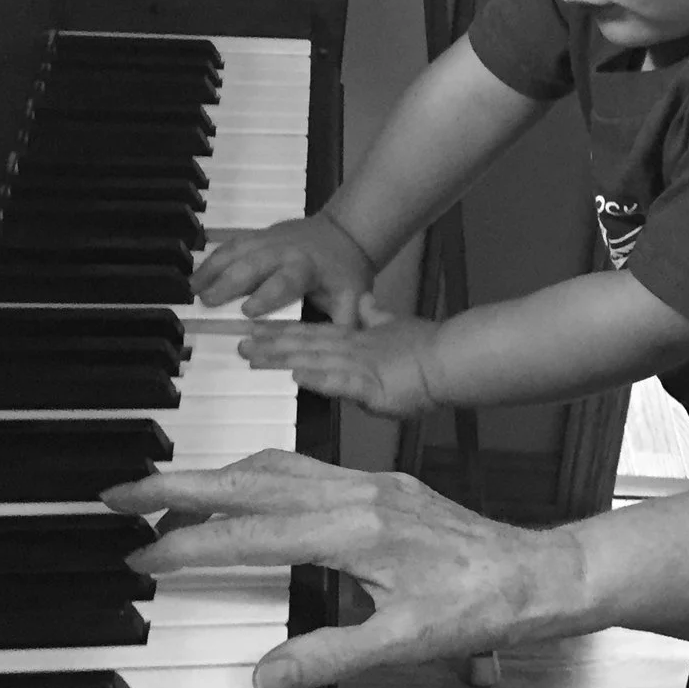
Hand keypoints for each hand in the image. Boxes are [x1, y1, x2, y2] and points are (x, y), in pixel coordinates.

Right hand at [101, 450, 587, 687]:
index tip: (141, 553)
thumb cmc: (480, 609)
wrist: (538, 576)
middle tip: (120, 490)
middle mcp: (358, 496)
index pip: (250, 535)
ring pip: (276, 466)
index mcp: (355, 532)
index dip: (189, 545)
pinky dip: (260, 474)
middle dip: (180, 484)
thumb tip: (261, 675)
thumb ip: (327, 657)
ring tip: (168, 490)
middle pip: (250, 482)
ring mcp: (372, 485)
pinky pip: (305, 468)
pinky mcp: (384, 486)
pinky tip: (245, 487)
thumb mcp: (402, 644)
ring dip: (218, 475)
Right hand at [191, 212, 377, 324]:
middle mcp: (284, 251)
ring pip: (236, 251)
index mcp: (307, 267)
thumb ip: (345, 321)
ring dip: (213, 268)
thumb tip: (344, 350)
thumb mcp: (352, 296)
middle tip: (206, 301)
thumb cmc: (345, 271)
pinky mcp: (258, 236)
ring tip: (192, 289)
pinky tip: (196, 275)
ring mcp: (268, 240)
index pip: (285, 280)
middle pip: (252, 264)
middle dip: (229, 281)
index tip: (248, 311)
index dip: (267, 295)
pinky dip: (212, 258)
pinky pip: (232, 245)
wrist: (345, 233)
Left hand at [239, 309, 438, 417]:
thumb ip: (375, 315)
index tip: (254, 332)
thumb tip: (363, 301)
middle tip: (238, 345)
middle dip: (269, 346)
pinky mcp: (372, 387)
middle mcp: (350, 349)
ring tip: (253, 359)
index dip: (281, 332)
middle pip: (303, 345)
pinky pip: (342, 383)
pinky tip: (297, 378)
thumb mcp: (395, 324)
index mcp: (354, 338)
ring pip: (313, 361)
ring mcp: (359, 367)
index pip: (310, 333)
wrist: (450, 358)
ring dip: (282, 360)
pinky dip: (319, 379)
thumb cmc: (426, 346)